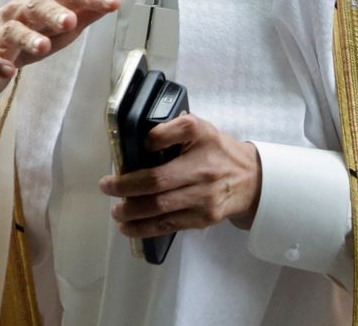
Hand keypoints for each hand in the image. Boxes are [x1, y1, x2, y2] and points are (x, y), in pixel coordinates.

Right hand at [0, 0, 126, 103]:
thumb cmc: (34, 29)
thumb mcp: (65, 18)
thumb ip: (92, 5)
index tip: (114, 3)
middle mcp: (23, 11)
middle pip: (37, 6)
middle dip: (54, 13)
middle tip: (71, 22)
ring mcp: (1, 31)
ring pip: (13, 31)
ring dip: (28, 38)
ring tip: (43, 48)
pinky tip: (8, 71)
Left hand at [99, 114, 261, 237]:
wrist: (250, 179)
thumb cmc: (216, 151)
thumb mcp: (199, 129)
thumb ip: (172, 130)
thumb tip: (138, 144)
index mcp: (201, 137)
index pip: (174, 132)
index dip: (153, 139)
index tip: (138, 146)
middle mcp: (204, 166)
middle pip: (158, 180)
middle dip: (126, 186)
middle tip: (107, 187)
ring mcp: (205, 196)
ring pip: (161, 208)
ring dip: (131, 212)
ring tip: (116, 212)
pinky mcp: (204, 218)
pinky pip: (169, 225)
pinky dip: (145, 228)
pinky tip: (129, 227)